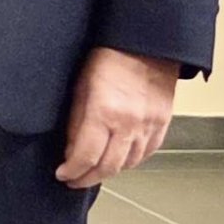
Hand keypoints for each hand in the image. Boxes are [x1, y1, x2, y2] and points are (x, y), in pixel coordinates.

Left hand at [56, 46, 179, 187]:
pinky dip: (131, 161)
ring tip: (93, 172)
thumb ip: (76, 120)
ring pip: (129, 164)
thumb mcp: (80, 85)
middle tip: (74, 181)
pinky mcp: (162, 123)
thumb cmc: (108, 56)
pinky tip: (119, 160)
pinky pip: (146, 152)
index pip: (86, 156)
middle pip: (108, 167)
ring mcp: (149, 126)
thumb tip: (70, 148)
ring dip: (109, 172)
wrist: (146, 43)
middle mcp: (129, 124)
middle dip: (88, 178)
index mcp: (104, 112)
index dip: (72, 171)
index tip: (61, 175)